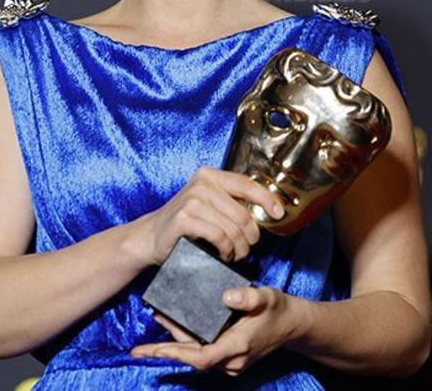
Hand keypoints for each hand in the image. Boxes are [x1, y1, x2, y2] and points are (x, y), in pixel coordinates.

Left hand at [132, 287, 306, 375]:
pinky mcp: (228, 354)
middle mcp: (231, 359)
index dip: (175, 354)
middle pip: (191, 358)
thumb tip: (227, 297)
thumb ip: (249, 297)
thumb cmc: (279, 310)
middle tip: (137, 350)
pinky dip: (184, 342)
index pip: (201, 357)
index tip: (154, 351)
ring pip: (194, 354)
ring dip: (172, 345)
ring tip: (150, 328)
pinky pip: (201, 351)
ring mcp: (230, 360)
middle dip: (165, 352)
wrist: (295, 324)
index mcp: (237, 346)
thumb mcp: (266, 298)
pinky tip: (171, 327)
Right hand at [137, 168, 284, 264]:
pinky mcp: (184, 218)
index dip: (267, 200)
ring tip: (234, 254)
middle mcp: (201, 184)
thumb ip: (233, 202)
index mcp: (210, 176)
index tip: (278, 213)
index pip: (247, 184)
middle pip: (243, 214)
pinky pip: (219, 237)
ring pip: (233, 229)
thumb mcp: (210, 205)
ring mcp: (191, 200)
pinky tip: (222, 254)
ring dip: (239, 248)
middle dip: (250, 237)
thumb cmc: (187, 223)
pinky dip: (226, 250)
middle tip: (246, 249)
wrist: (152, 236)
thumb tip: (269, 209)